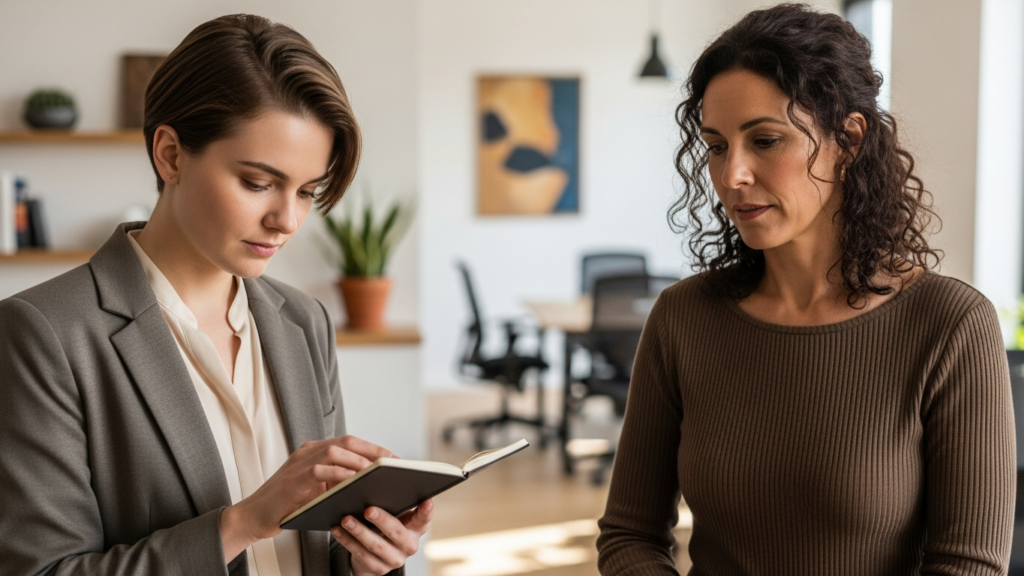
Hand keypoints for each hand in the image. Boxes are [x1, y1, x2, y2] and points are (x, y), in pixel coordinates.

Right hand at [220, 435, 394, 561]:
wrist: (254, 516)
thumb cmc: (288, 506)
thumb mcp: (317, 490)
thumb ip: (338, 482)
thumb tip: (371, 485)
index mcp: (315, 451)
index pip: (350, 442)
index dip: (373, 448)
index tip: (394, 458)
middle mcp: (308, 451)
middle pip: (347, 441)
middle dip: (373, 451)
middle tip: (393, 463)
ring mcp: (299, 462)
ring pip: (335, 451)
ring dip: (359, 461)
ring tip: (379, 472)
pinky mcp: (293, 478)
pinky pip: (320, 470)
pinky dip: (339, 474)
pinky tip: (354, 482)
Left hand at [331, 499, 432, 575]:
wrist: (378, 555)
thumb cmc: (387, 524)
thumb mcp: (396, 514)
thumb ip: (394, 501)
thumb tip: (377, 478)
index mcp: (417, 527)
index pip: (424, 518)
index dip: (426, 511)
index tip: (426, 501)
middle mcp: (409, 545)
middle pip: (396, 532)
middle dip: (382, 520)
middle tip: (369, 509)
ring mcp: (394, 559)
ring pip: (376, 545)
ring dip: (359, 531)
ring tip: (346, 518)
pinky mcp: (379, 569)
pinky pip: (360, 554)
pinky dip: (347, 540)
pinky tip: (337, 528)